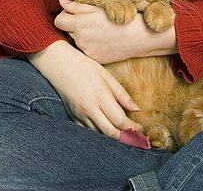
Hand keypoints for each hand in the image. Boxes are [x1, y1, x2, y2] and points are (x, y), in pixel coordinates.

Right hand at [27, 40, 142, 138]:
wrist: (61, 65)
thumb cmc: (86, 67)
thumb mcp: (107, 76)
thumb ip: (122, 94)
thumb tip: (136, 109)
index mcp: (101, 96)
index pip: (120, 120)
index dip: (132, 127)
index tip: (140, 128)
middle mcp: (90, 109)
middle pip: (110, 132)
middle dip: (125, 137)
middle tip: (135, 137)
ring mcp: (80, 115)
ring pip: (99, 134)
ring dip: (112, 137)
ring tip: (124, 135)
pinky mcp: (73, 117)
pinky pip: (88, 132)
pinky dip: (99, 134)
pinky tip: (107, 131)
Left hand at [54, 0, 177, 62]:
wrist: (140, 37)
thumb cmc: (121, 18)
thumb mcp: (99, 8)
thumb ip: (77, 6)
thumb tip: (61, 2)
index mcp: (80, 24)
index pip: (58, 21)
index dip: (64, 15)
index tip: (74, 13)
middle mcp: (81, 39)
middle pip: (68, 30)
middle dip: (76, 25)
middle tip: (92, 21)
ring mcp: (87, 51)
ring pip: (77, 40)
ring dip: (83, 35)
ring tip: (101, 30)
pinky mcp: (94, 59)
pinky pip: (86, 50)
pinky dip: (91, 45)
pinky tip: (104, 40)